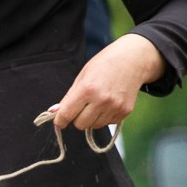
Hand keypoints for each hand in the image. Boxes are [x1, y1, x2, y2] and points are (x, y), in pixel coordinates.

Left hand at [47, 35, 165, 132]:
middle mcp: (101, 100)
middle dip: (77, 118)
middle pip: (80, 125)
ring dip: (92, 118)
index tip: (59, 122)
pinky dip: (105, 116)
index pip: (67, 114)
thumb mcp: (83, 76)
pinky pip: (108, 123)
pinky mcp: (124, 112)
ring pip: (94, 126)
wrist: (132, 60)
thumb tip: (54, 112)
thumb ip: (69, 97)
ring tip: (98, 101)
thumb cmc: (104, 65)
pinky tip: (109, 102)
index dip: (60, 120)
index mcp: (87, 89)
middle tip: (82, 106)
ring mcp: (114, 107)